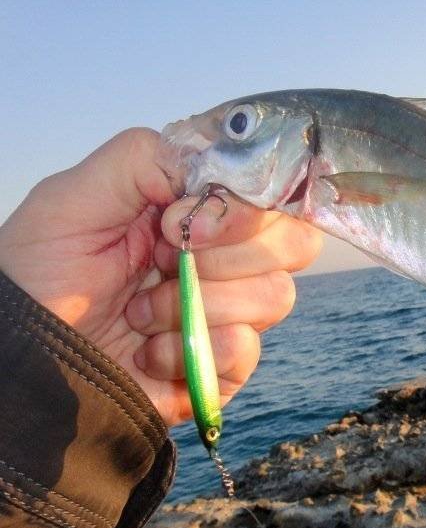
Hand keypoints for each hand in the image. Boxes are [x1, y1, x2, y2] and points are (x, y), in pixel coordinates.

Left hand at [0, 128, 322, 425]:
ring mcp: (231, 314)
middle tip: (166, 263)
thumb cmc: (39, 276)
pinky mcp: (226, 367)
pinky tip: (149, 354)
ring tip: (140, 315)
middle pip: (295, 242)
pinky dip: (189, 351)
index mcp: (200, 212)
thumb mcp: (73, 198)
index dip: (241, 208)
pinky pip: (246, 350)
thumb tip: (212, 167)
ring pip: (275, 296)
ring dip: (197, 305)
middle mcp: (227, 260)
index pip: (273, 195)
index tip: (177, 223)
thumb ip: (142, 160)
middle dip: (228, 254)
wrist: (21, 360)